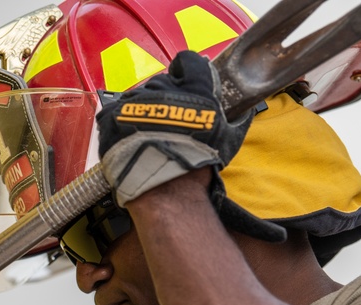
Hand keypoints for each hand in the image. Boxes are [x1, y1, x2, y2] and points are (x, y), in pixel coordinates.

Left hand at [96, 50, 284, 241]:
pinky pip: (115, 111)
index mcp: (194, 87)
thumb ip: (236, 119)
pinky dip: (120, 123)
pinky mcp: (114, 115)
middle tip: (167, 121)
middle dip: (163, 97)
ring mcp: (137, 100)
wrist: (165, 187)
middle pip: (161, 82)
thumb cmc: (197, 164)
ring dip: (141, 111)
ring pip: (138, 96)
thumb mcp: (228, 138)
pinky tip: (128, 139)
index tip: (183, 80)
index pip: (188, 60)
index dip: (185, 70)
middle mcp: (164, 88)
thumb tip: (246, 112)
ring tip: (146, 135)